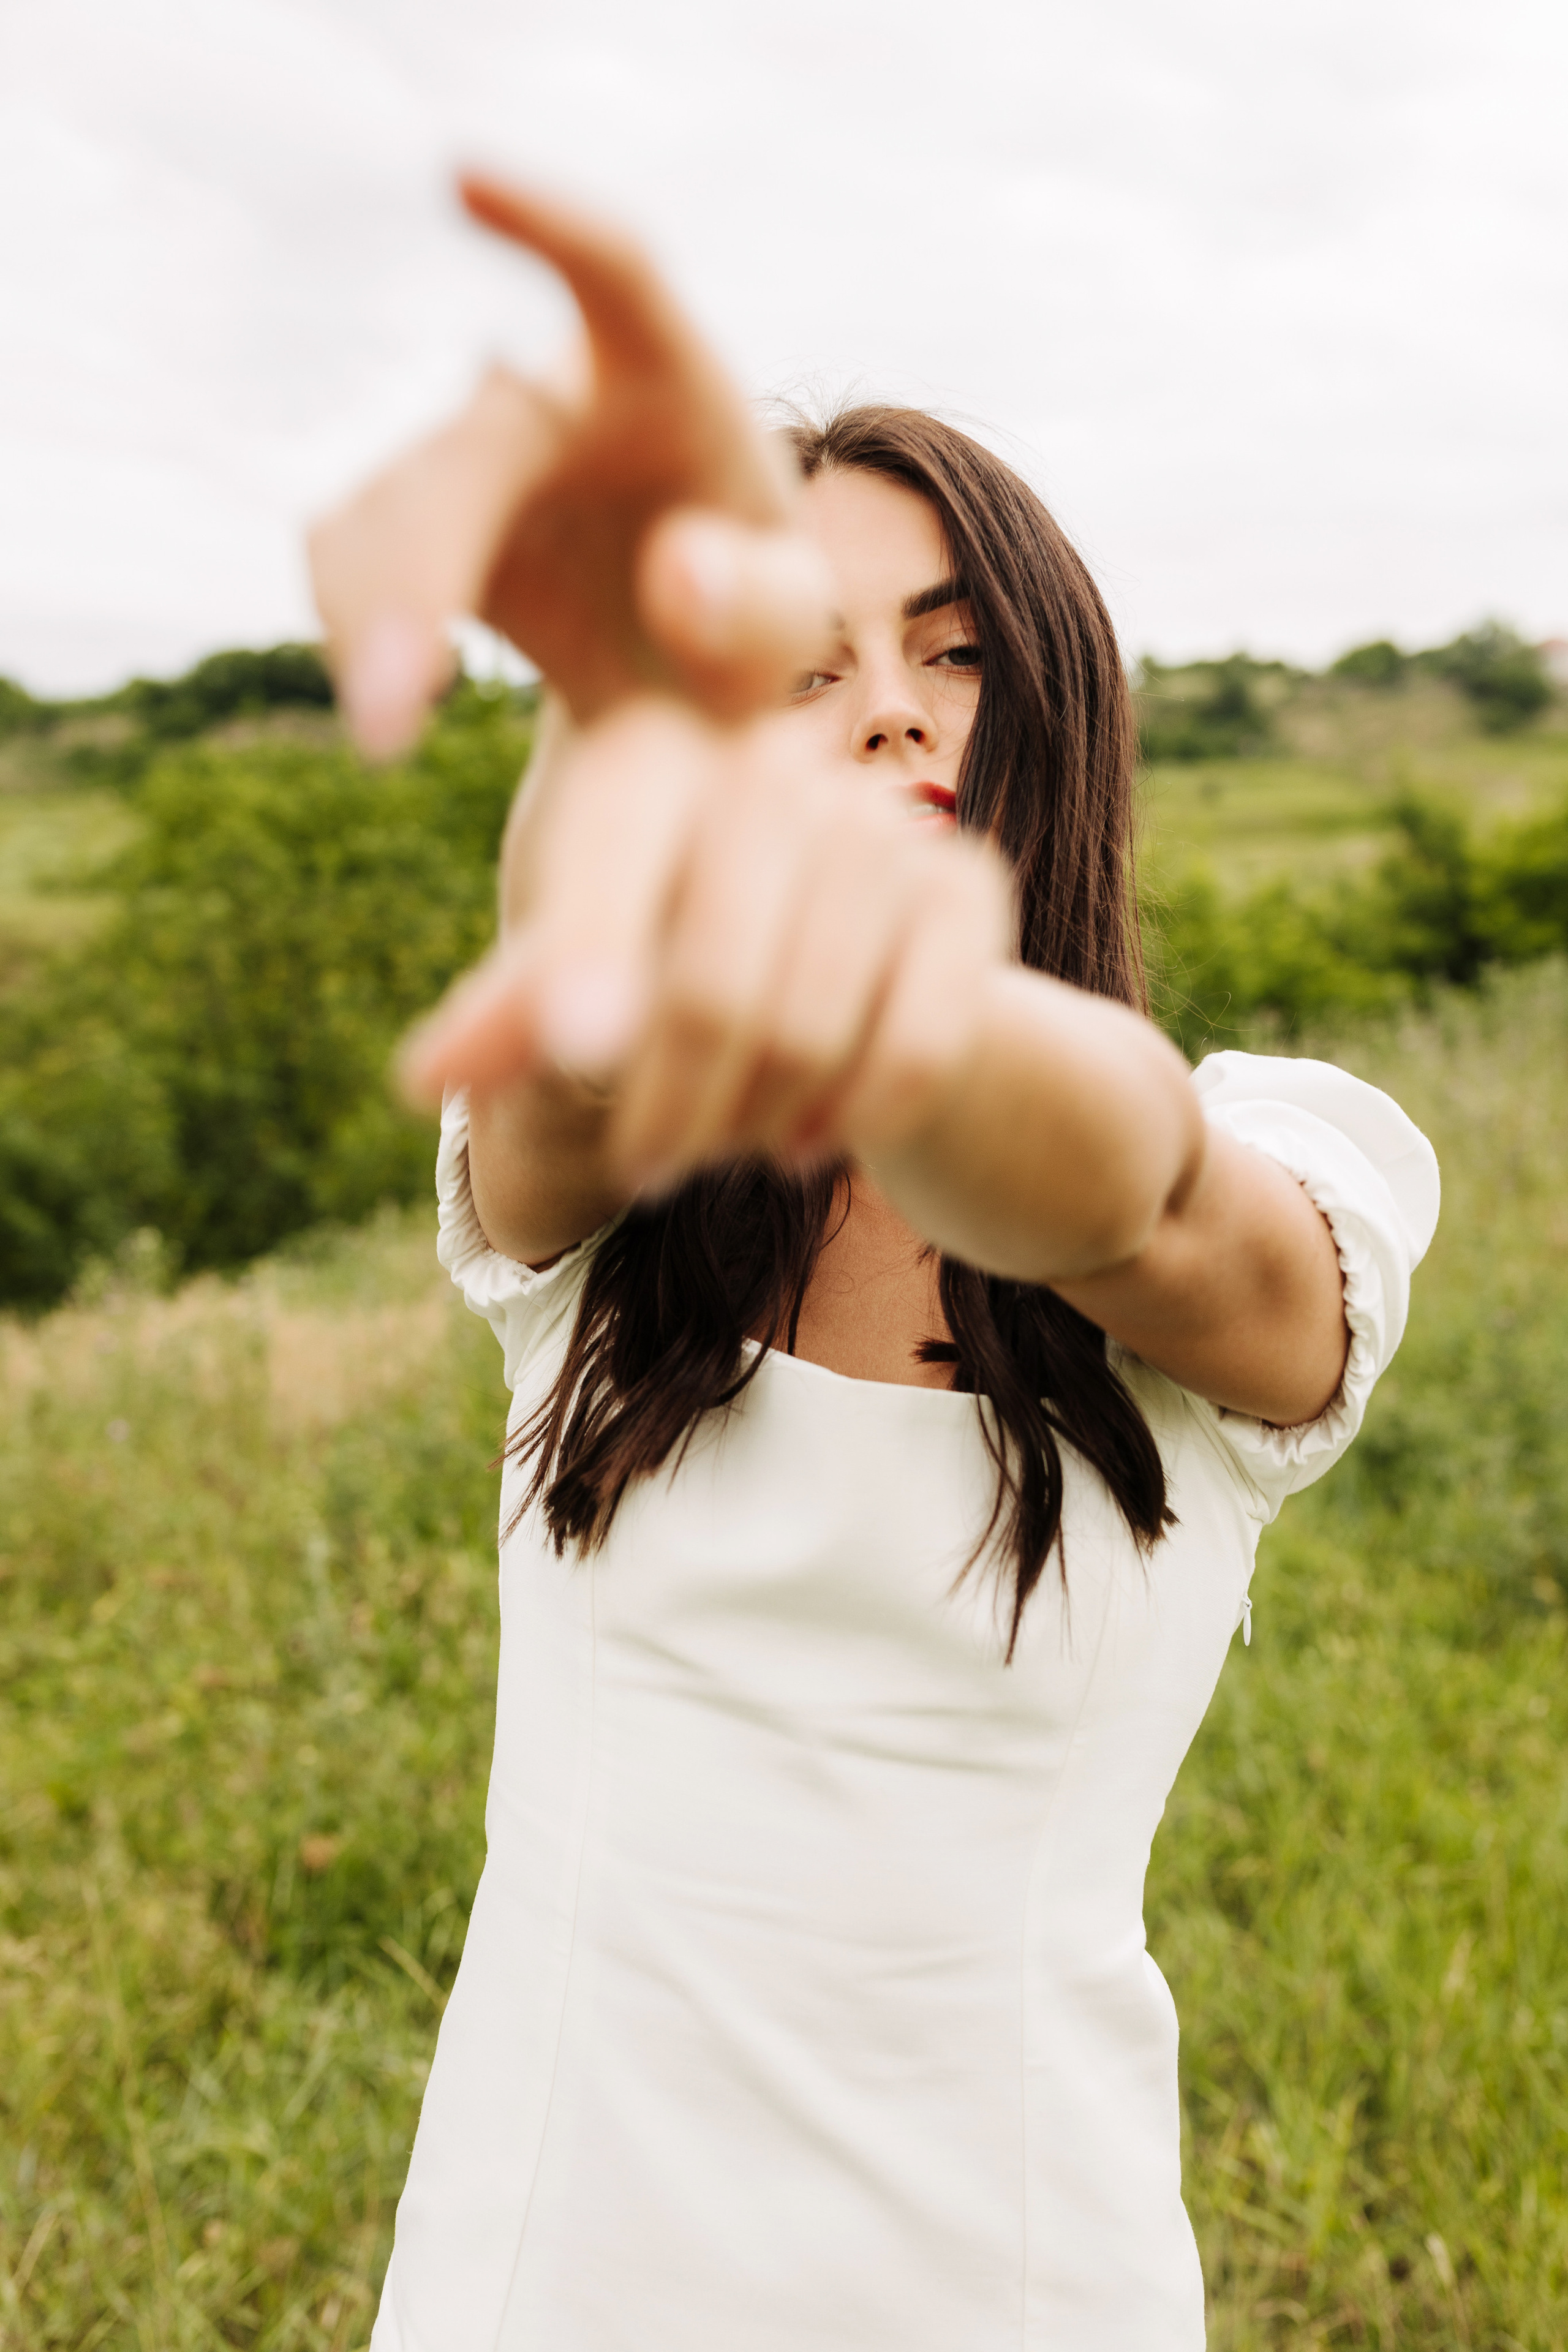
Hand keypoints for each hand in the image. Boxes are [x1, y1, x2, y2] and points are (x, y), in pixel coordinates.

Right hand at [309, 176, 832, 754]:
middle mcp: (551, 389)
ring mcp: (465, 445)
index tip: (464, 177)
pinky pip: (350, 554)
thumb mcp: (783, 630)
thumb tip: (679, 575)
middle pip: (464, 450)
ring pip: (383, 508)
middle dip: (418, 565)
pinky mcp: (402, 512)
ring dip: (369, 615)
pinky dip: (354, 629)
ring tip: (387, 728)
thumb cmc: (744, 623)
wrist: (672, 674)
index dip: (549, 223)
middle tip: (398, 692)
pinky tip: (381, 708)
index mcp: (667, 375)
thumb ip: (762, 609)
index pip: (615, 271)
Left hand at [399, 697, 1012, 1188]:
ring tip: (724, 1141)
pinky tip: (810, 1138)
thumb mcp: (578, 990)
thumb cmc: (667, 968)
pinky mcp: (967, 886)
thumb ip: (512, 1021)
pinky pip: (910, 1050)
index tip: (582, 1068)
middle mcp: (768, 763)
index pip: (610, 864)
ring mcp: (878, 821)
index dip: (587, 970)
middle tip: (647, 1165)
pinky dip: (852, 1122)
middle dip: (670, 1110)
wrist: (838, 967)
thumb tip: (420, 1078)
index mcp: (647, 757)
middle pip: (710, 990)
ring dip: (751, 1126)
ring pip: (807, 1034)